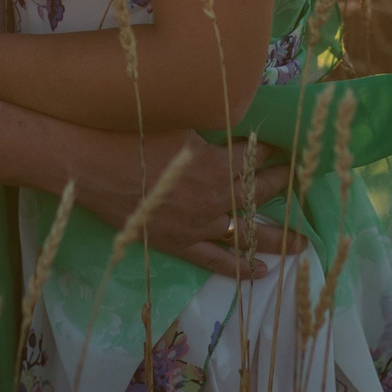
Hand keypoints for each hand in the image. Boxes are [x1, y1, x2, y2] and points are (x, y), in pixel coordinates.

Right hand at [60, 129, 305, 279]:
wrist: (88, 165)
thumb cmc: (129, 133)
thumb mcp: (175, 120)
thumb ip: (206, 128)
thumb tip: (226, 124)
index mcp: (215, 165)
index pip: (254, 158)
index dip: (271, 152)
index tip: (284, 148)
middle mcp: (213, 199)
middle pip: (258, 195)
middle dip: (282, 188)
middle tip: (303, 184)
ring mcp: (197, 226)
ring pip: (246, 235)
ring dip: (277, 238)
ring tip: (303, 241)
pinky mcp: (177, 244)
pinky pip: (217, 262)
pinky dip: (241, 269)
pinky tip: (262, 272)